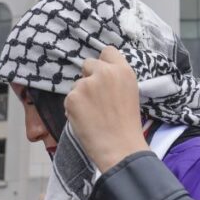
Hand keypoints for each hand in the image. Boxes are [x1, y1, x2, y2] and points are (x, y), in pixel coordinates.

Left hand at [64, 47, 149, 170]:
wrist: (120, 148)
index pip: (107, 51)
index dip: (104, 63)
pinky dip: (73, 109)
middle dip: (89, 77)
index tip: (103, 75)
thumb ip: (116, 78)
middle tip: (97, 98)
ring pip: (77, 84)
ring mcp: (86, 84)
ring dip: (81, 95)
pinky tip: (86, 120)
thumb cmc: (127, 125)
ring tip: (94, 114)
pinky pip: (69, 99)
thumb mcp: (130, 93)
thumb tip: (99, 73)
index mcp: (123, 70)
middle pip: (88, 64)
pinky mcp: (72, 98)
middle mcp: (104, 72)